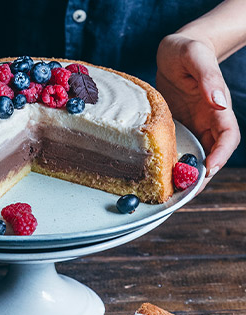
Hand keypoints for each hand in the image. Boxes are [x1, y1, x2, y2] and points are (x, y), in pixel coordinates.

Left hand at [156, 34, 240, 189]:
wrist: (174, 53)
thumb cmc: (186, 50)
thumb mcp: (196, 56)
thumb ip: (208, 77)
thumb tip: (219, 102)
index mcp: (217, 108)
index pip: (227, 137)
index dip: (221, 155)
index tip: (207, 169)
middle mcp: (207, 122)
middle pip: (212, 154)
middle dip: (201, 175)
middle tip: (183, 193)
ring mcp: (192, 127)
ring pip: (195, 157)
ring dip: (186, 175)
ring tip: (170, 193)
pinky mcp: (177, 129)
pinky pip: (177, 151)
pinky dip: (172, 165)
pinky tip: (158, 176)